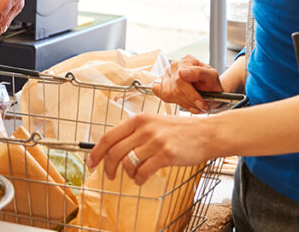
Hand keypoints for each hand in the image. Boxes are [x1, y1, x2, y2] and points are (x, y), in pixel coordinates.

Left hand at [86, 113, 215, 184]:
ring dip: (128, 174)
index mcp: (138, 119)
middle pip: (114, 152)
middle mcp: (144, 128)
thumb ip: (135, 133)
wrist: (207, 133)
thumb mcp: (154, 123)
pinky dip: (139, 179)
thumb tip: (113, 148)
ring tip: (134, 175)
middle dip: (107, 168)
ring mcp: (155, 141)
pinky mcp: (166, 155)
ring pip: (128, 164)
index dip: (96, 152)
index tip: (91, 164)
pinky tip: (142, 179)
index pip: (108, 137)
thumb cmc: (180, 131)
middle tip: (109, 176)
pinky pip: (143, 172)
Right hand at [152, 55, 223, 113]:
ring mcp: (166, 74)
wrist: (211, 91)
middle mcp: (174, 66)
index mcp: (186, 61)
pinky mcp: (161, 83)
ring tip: (194, 105)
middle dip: (189, 101)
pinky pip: (158, 92)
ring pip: (168, 94)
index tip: (201, 103)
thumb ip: (198, 73)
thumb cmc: (211, 83)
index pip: (180, 80)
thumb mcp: (211, 77)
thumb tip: (181, 72)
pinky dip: (171, 100)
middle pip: (174, 89)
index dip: (191, 94)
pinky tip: (183, 101)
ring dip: (183, 103)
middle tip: (201, 106)